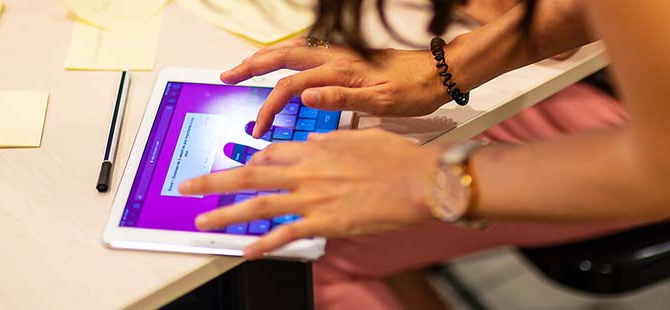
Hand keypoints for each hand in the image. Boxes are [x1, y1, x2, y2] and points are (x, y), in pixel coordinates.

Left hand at [178, 129, 442, 258]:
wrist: (418, 180)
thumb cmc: (396, 158)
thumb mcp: (359, 137)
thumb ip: (330, 140)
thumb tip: (313, 141)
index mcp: (315, 148)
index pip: (270, 154)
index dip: (251, 162)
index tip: (241, 168)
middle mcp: (306, 171)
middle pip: (248, 176)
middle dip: (212, 181)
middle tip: (186, 188)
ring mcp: (312, 198)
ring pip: (257, 205)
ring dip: (225, 214)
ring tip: (202, 221)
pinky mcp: (323, 223)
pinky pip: (285, 235)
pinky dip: (263, 244)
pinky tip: (246, 252)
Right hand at [221, 37, 451, 137]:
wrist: (442, 72)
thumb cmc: (416, 90)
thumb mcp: (383, 101)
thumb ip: (342, 98)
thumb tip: (305, 98)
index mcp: (340, 71)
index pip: (291, 87)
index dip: (270, 107)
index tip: (258, 129)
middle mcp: (337, 57)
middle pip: (283, 56)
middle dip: (252, 66)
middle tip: (227, 76)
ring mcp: (342, 54)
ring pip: (294, 50)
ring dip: (267, 57)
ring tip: (245, 66)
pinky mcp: (349, 55)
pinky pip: (308, 50)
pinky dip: (287, 55)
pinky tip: (284, 63)